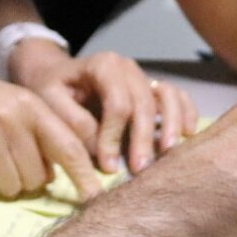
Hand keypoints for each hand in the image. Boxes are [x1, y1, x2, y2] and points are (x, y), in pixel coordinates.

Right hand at [0, 52, 104, 199]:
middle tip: (2, 161)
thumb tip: (52, 174)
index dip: (84, 175)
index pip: (67, 146)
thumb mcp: (7, 101)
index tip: (95, 196)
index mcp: (29, 104)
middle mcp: (12, 119)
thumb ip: (33, 132)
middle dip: (23, 179)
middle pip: (37, 178)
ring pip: (11, 187)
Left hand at [7, 40, 199, 174]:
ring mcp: (143, 77)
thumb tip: (100, 149)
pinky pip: (178, 97)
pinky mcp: (153, 90)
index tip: (107, 166)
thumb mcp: (49, 101)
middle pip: (145, 103)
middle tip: (139, 170)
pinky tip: (188, 135)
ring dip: (171, 126)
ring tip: (168, 154)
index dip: (115, 136)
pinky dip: (186, 113)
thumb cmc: (50, 89)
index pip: (118, 102)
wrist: (55, 74)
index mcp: (103, 66)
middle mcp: (128, 68)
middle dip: (144, 139)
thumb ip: (73, 122)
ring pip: (168, 97)